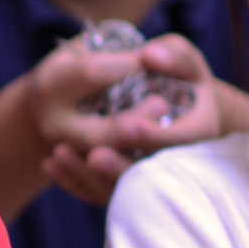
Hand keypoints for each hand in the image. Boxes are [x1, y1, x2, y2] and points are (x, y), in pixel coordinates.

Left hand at [41, 36, 229, 206]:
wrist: (167, 101)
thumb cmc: (174, 73)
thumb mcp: (181, 59)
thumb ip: (175, 55)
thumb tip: (150, 56)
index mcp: (200, 127)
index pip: (181, 141)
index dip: (154, 135)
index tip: (128, 127)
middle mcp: (176, 160)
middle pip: (145, 174)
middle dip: (119, 165)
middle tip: (94, 156)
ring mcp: (146, 177)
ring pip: (116, 189)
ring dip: (86, 175)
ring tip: (57, 155)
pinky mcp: (119, 185)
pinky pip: (94, 192)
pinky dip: (72, 180)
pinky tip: (48, 164)